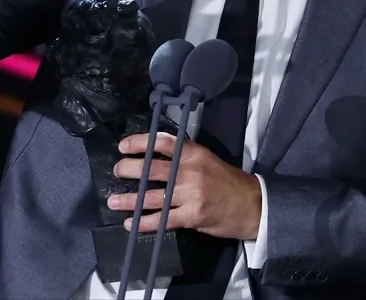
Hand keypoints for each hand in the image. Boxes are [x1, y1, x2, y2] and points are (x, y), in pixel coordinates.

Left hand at [109, 133, 261, 240]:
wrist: (252, 205)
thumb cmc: (227, 181)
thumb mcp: (207, 159)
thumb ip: (184, 157)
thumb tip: (154, 156)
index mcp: (194, 153)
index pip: (162, 142)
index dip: (140, 142)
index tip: (123, 146)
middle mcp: (190, 171)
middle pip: (152, 168)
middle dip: (130, 169)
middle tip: (116, 170)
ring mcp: (190, 194)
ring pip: (152, 196)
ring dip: (130, 200)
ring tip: (113, 200)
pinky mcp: (191, 216)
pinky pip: (163, 219)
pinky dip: (145, 222)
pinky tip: (132, 223)